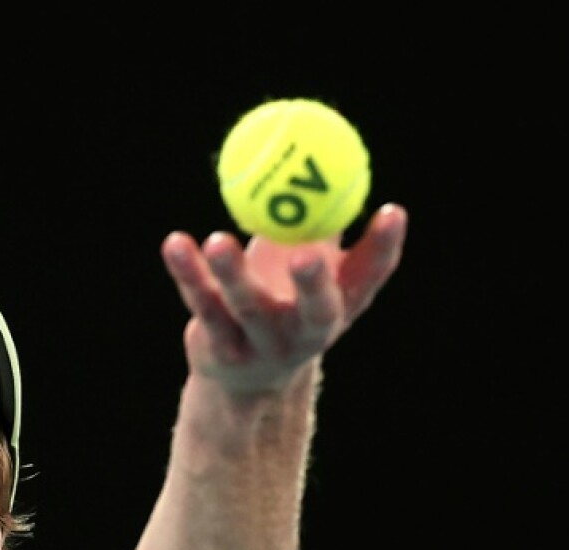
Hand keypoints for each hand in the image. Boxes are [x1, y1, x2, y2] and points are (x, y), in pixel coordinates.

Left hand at [161, 203, 407, 394]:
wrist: (246, 376)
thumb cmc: (284, 301)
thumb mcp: (309, 266)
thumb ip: (320, 221)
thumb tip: (328, 154)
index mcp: (339, 308)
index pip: (369, 278)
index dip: (384, 247)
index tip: (393, 212)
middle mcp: (309, 334)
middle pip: (317, 310)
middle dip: (313, 283)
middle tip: (305, 255)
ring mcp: (265, 345)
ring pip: (248, 307)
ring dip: (233, 274)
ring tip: (218, 241)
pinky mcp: (223, 349)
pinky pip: (202, 305)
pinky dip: (188, 273)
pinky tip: (174, 244)